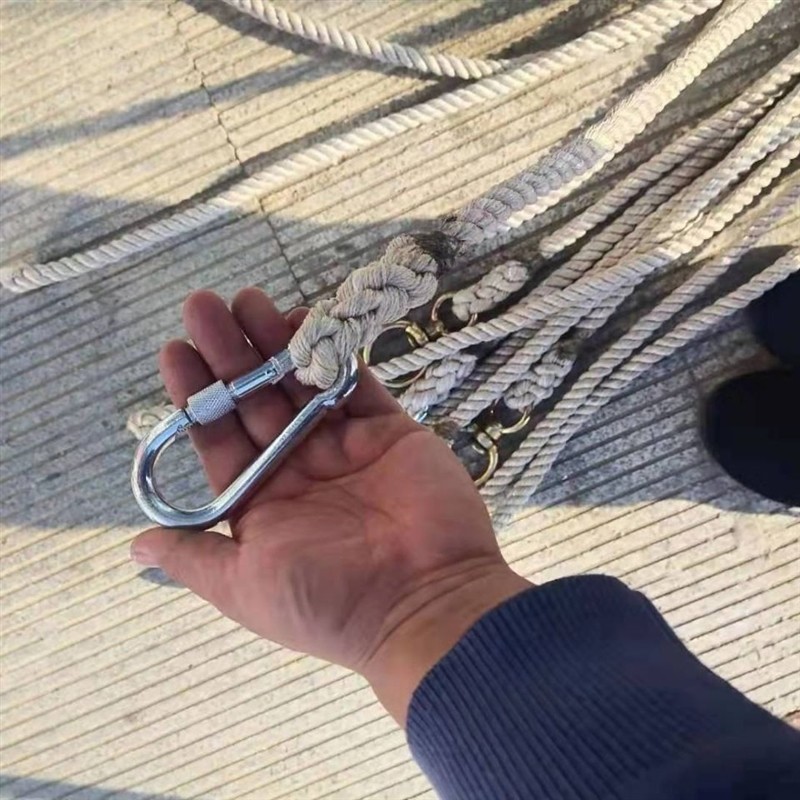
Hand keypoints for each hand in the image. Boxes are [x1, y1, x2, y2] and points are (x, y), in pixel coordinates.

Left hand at [132, 289, 530, 722]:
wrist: (424, 605)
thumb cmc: (327, 600)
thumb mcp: (245, 588)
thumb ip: (194, 559)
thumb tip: (136, 546)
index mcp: (262, 500)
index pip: (220, 437)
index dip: (196, 395)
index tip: (175, 351)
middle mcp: (299, 468)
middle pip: (255, 400)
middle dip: (230, 355)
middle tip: (205, 307)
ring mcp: (346, 446)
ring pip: (300, 384)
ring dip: (273, 343)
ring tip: (247, 301)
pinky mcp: (389, 431)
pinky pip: (355, 384)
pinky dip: (332, 353)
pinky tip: (305, 321)